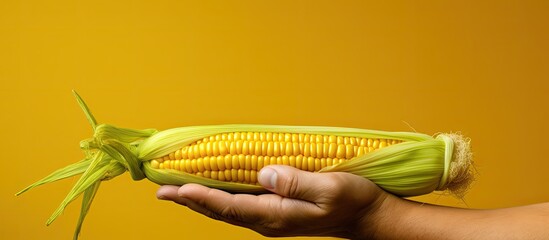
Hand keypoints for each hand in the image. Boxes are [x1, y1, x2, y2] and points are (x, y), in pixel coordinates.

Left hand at [156, 165, 388, 238]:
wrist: (367, 217)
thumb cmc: (353, 200)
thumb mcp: (329, 189)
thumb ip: (296, 182)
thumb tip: (264, 173)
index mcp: (278, 216)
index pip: (230, 206)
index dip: (200, 196)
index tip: (174, 188)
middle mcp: (269, 220)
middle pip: (221, 211)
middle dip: (190, 199)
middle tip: (161, 189)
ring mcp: (271, 218)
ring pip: (227, 209)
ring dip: (200, 200)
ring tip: (176, 190)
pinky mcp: (276, 212)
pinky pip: (239, 205)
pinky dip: (219, 197)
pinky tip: (211, 190)